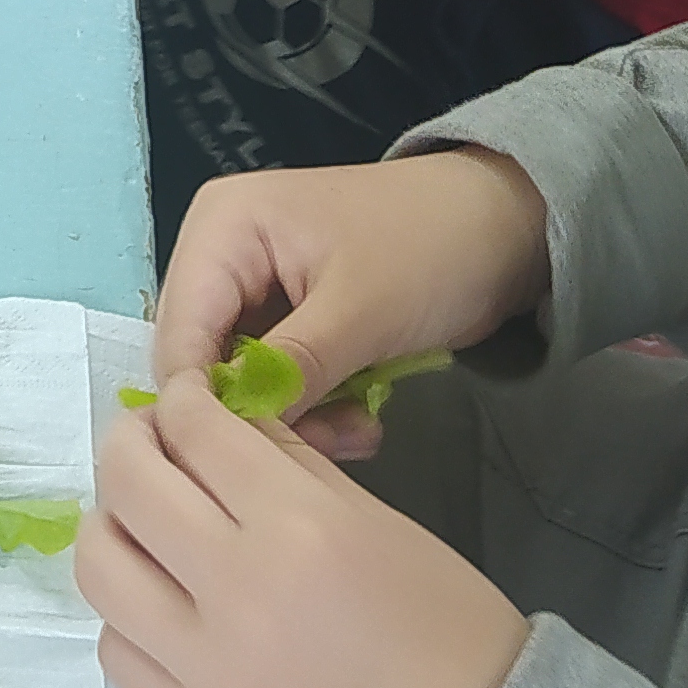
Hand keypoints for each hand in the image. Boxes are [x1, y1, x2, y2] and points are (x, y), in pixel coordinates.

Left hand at [77, 368, 531, 687]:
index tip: (182, 400)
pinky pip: (116, 650)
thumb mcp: (379, 520)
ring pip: (100, 565)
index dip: (180, 400)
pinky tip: (156, 600)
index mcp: (298, 527)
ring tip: (143, 522)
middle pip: (129, 486)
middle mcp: (237, 590)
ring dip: (111, 525)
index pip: (196, 431)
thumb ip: (289, 464)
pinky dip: (124, 613)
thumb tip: (221, 420)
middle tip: (150, 443)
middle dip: (129, 443)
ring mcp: (205, 667)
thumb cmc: (447, 628)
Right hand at [152, 153, 553, 462]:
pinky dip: (312, 404)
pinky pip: (276, 375)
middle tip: (326, 447)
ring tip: (358, 432)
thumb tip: (228, 432)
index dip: (203, 402)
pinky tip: (359, 418)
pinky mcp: (290, 315)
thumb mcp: (361, 311)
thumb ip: (290, 369)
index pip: (179, 332)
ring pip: (240, 376)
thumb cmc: (430, 249)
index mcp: (221, 227)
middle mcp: (222, 252)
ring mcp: (256, 285)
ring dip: (294, 416)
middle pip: (204, 358)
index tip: (250, 461)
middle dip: (260, 412)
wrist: (507, 227)